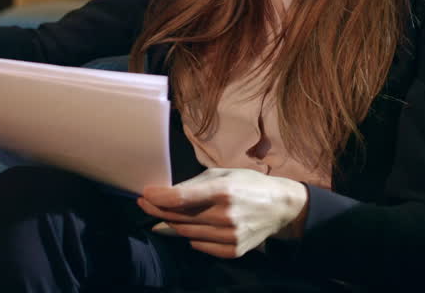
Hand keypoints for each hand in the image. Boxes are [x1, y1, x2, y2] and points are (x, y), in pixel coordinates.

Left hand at [137, 167, 308, 258]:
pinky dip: (192, 237)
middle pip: (178, 217)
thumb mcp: (223, 173)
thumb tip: (165, 193)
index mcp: (222, 191)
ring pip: (186, 233)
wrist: (280, 206)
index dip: (157, 197)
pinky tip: (193, 228)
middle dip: (157, 209)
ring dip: (172, 223)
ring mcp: (230, 235)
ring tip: (167, 213)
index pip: (180, 198)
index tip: (144, 194)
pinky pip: (200, 246)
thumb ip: (194, 184)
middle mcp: (225, 215)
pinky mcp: (234, 250)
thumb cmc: (248, 184)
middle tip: (146, 203)